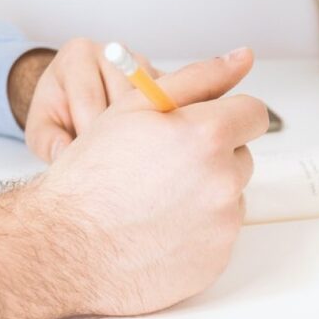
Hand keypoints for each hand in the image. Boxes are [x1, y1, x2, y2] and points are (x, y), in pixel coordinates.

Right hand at [0, 47, 266, 318]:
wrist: (66, 247)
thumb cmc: (92, 176)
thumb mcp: (134, 108)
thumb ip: (197, 78)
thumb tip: (243, 57)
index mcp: (207, 135)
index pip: (253, 114)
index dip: (226, 117)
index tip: (204, 127)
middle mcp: (223, 181)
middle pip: (241, 158)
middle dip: (212, 158)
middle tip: (163, 168)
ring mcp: (222, 226)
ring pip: (230, 198)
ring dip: (205, 195)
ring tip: (155, 202)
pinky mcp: (216, 261)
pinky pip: (219, 236)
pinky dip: (197, 233)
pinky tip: (158, 231)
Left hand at [8, 38, 159, 162]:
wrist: (76, 99)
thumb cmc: (58, 113)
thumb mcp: (40, 129)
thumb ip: (48, 141)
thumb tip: (64, 154)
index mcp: (77, 55)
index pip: (89, 98)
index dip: (89, 136)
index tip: (88, 163)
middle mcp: (113, 52)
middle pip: (124, 100)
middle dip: (117, 136)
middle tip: (111, 166)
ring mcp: (142, 63)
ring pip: (150, 103)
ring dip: (142, 133)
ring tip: (129, 158)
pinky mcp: (164, 78)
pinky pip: (170, 105)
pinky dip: (161, 128)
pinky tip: (148, 148)